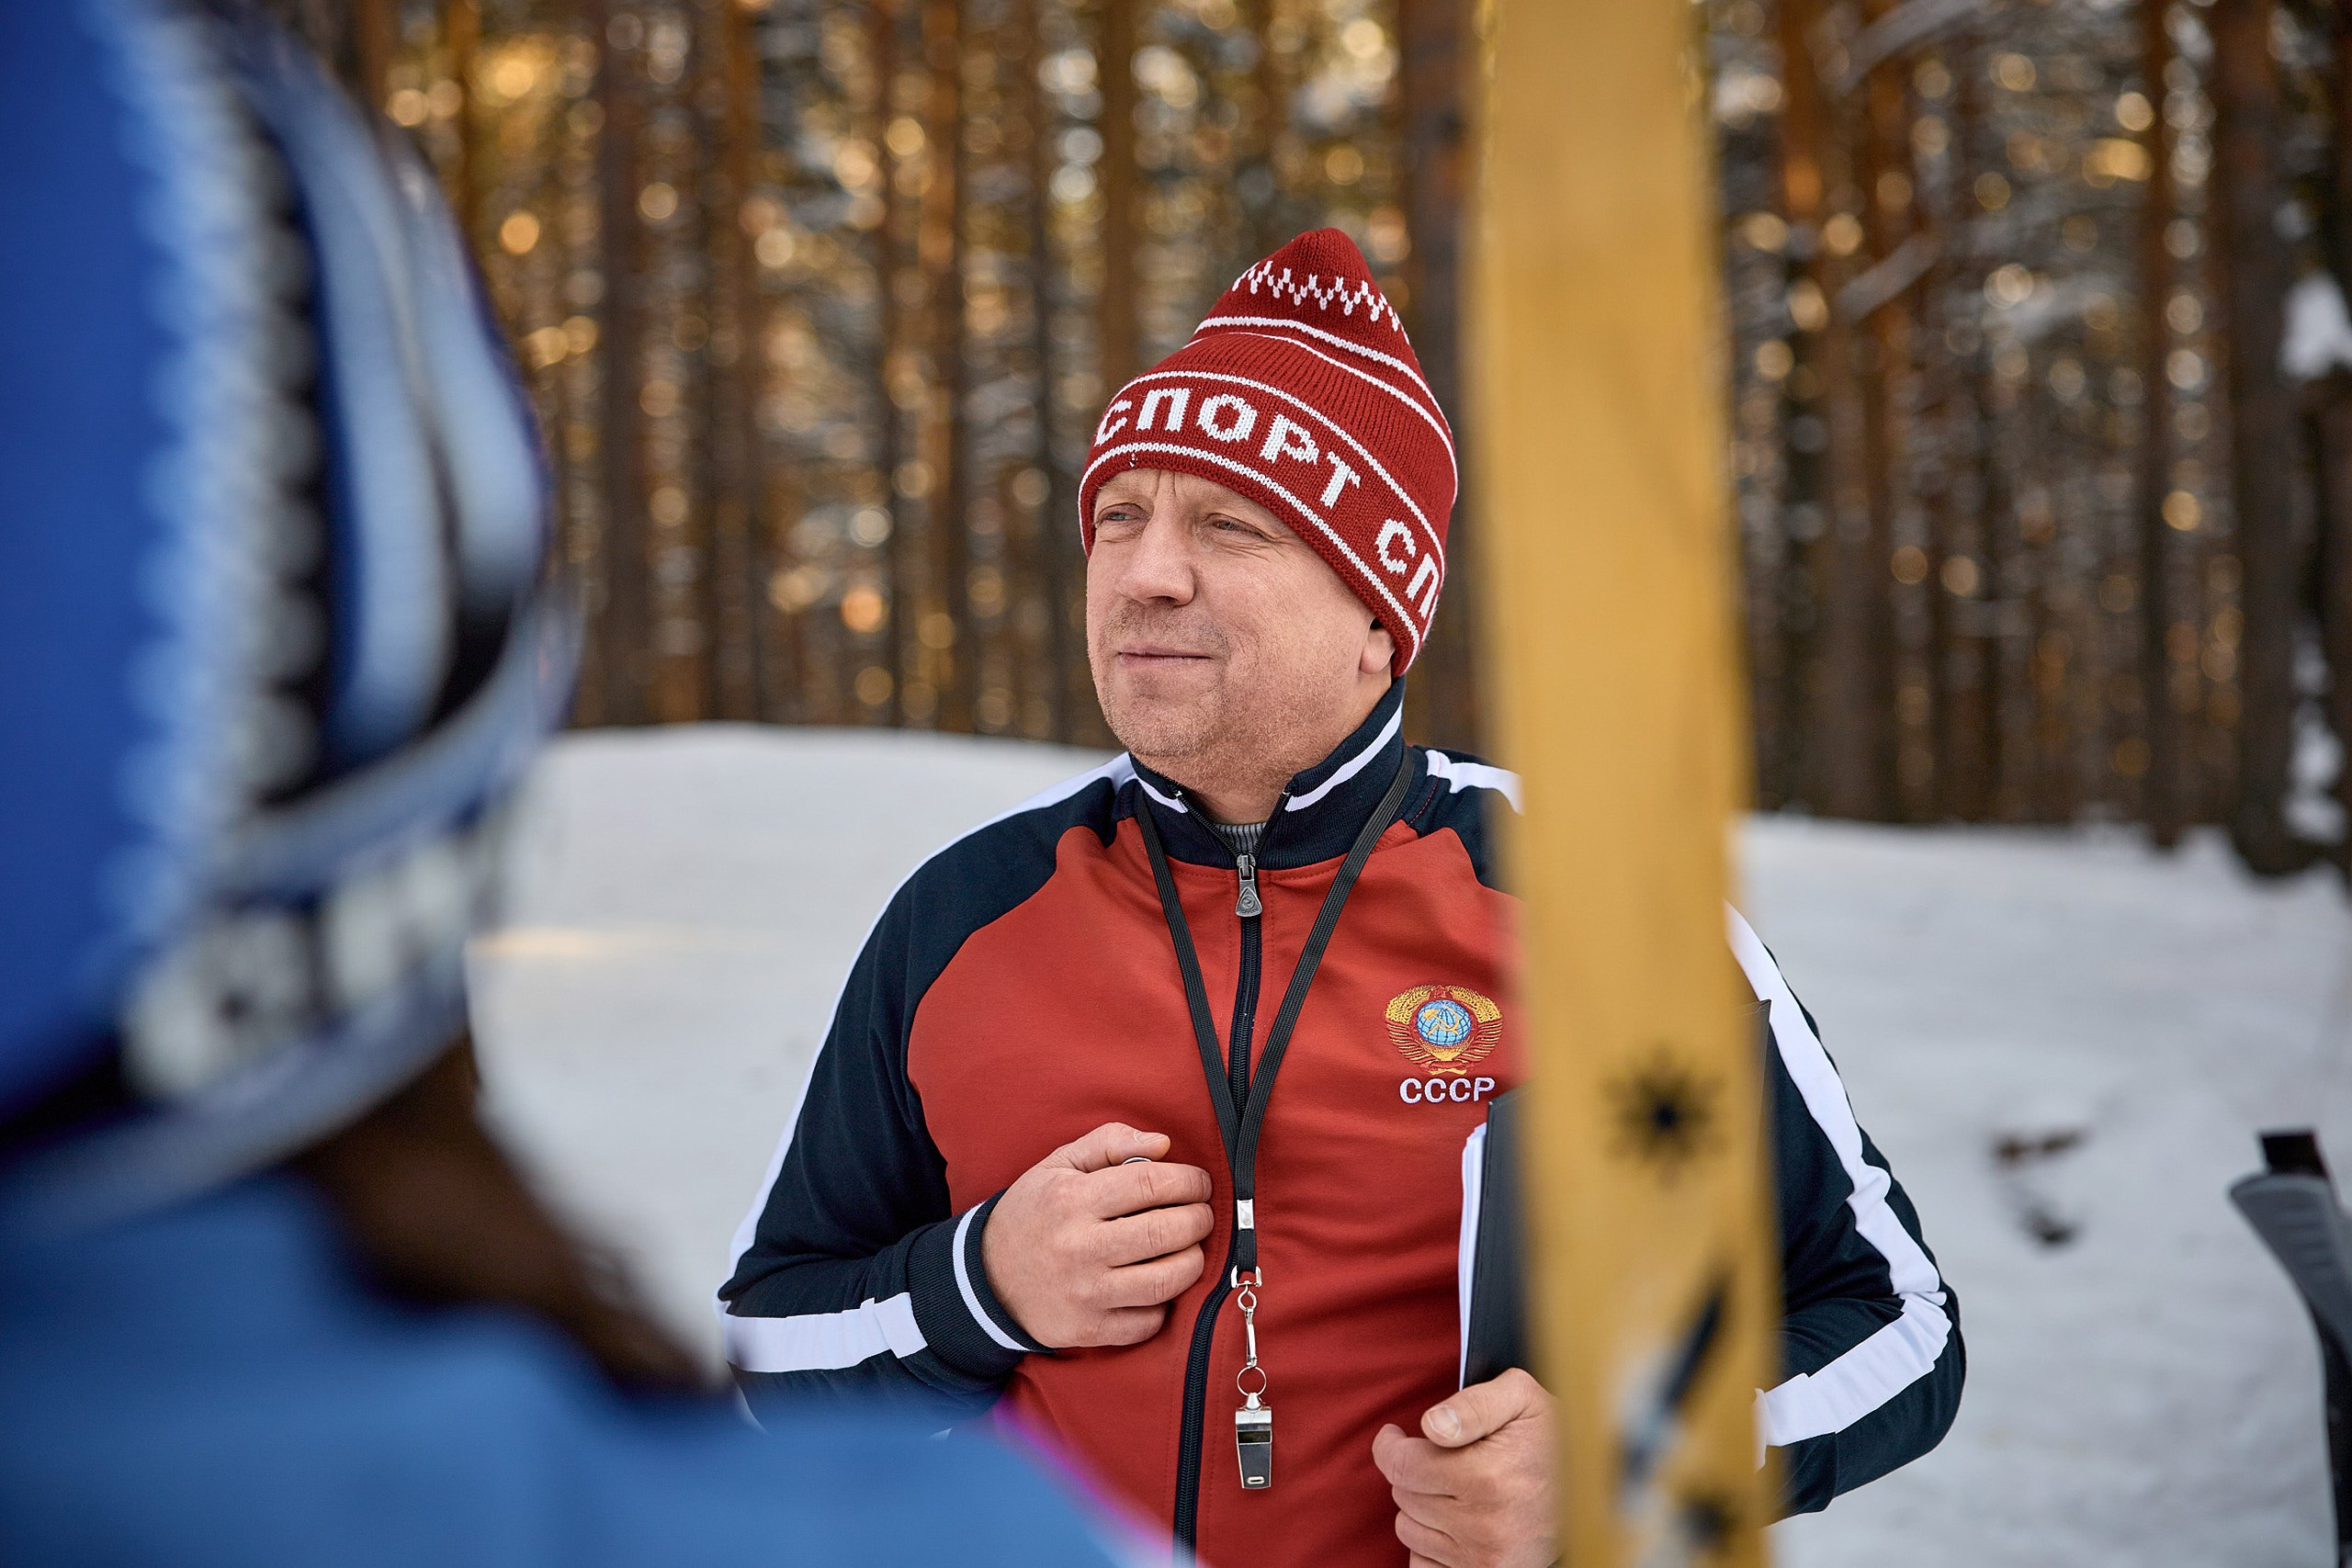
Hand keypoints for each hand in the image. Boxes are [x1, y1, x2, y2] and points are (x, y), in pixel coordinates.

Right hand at [981, 1122, 1214, 1348]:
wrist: (987, 1277)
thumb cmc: (1034, 1213)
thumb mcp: (1058, 1164)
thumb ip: (1110, 1143)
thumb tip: (1163, 1144)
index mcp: (1072, 1200)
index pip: (1151, 1183)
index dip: (1189, 1181)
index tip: (1198, 1183)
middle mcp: (1079, 1247)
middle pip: (1166, 1232)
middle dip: (1199, 1219)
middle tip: (1200, 1214)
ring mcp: (1086, 1293)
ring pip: (1167, 1280)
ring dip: (1193, 1260)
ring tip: (1189, 1247)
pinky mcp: (1090, 1329)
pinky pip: (1149, 1321)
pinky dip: (1165, 1304)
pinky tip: (1158, 1283)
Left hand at [1372, 1368, 1556, 1567]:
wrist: (1594, 1489)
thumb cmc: (1553, 1437)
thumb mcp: (1522, 1398)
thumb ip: (1473, 1403)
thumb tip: (1431, 1425)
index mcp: (1487, 1476)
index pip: (1401, 1466)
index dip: (1389, 1446)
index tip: (1394, 1437)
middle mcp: (1484, 1524)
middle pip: (1403, 1494)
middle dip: (1414, 1470)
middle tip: (1443, 1459)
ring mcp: (1485, 1558)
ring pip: (1408, 1528)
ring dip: (1422, 1505)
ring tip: (1455, 1488)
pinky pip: (1422, 1563)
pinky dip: (1430, 1542)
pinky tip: (1455, 1520)